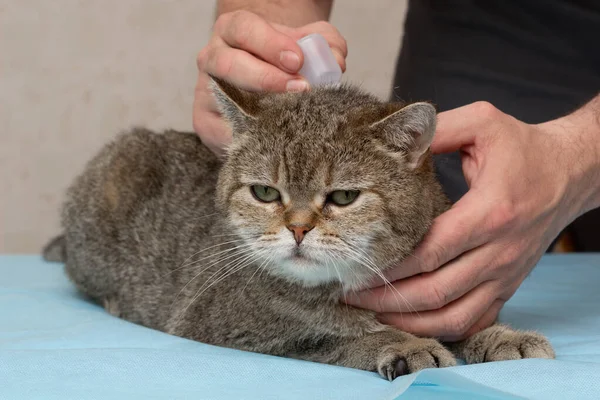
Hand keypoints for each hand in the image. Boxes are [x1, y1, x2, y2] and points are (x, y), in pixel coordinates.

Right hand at [193, 10, 346, 154]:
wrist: (262, 83)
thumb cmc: (284, 61)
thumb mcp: (307, 45)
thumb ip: (325, 45)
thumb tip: (336, 62)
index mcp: (234, 30)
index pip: (245, 29)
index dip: (270, 44)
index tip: (298, 60)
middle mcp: (213, 56)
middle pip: (228, 63)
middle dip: (265, 77)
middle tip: (300, 89)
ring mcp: (205, 89)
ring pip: (222, 97)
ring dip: (257, 107)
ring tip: (289, 114)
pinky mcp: (205, 121)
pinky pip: (220, 130)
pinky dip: (246, 136)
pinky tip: (271, 138)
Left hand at [346, 101, 597, 340]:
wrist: (570, 173)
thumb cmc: (523, 148)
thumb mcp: (482, 124)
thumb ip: (438, 130)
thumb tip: (392, 138)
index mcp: (489, 212)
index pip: (431, 250)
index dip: (390, 264)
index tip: (355, 265)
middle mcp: (499, 251)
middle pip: (435, 290)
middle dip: (387, 297)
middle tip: (349, 294)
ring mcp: (505, 274)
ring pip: (453, 315)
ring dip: (409, 321)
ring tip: (372, 312)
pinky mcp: (508, 285)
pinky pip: (475, 322)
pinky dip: (441, 328)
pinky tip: (411, 322)